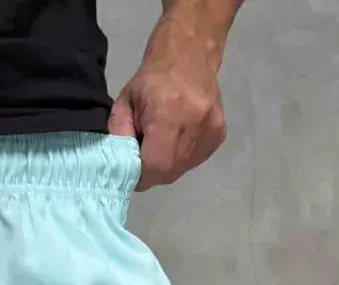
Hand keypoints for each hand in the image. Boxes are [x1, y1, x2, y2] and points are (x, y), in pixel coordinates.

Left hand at [109, 15, 226, 189]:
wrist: (189, 54)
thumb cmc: (152, 79)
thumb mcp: (124, 103)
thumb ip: (119, 137)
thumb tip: (121, 169)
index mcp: (169, 112)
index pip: (155, 165)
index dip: (140, 176)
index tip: (131, 171)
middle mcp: (195, 122)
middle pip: (169, 171)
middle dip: (152, 172)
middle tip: (142, 157)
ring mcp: (211, 128)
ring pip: (181, 169)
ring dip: (166, 166)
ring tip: (159, 144)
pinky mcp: (219, 134)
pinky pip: (194, 161)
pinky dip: (180, 159)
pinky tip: (175, 140)